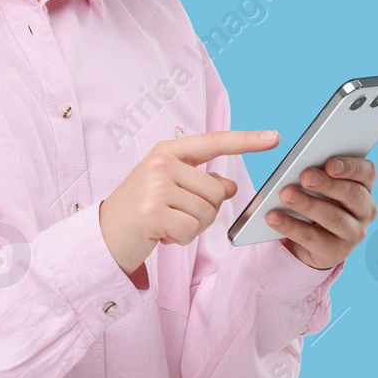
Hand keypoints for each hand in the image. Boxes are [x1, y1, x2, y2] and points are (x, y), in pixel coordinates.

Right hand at [99, 129, 281, 274]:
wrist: (102, 236)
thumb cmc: (139, 211)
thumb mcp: (170, 189)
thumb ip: (199, 183)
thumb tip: (229, 186)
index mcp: (168, 151)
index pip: (214, 142)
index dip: (246, 140)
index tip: (275, 137)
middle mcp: (162, 163)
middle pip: (216, 192)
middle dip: (203, 213)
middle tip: (174, 216)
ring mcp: (155, 185)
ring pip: (206, 213)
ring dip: (191, 228)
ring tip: (165, 224)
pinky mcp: (152, 212)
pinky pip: (190, 230)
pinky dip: (180, 239)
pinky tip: (161, 235)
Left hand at [267, 156, 377, 270]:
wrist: (309, 242)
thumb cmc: (315, 201)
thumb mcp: (319, 186)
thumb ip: (315, 174)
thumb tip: (299, 169)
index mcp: (364, 186)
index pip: (367, 172)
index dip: (350, 167)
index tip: (329, 163)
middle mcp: (365, 210)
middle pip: (353, 195)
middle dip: (327, 184)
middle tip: (304, 176)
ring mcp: (354, 234)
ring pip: (334, 218)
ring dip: (308, 205)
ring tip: (286, 195)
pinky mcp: (336, 252)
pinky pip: (313, 238)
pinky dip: (290, 226)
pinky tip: (273, 217)